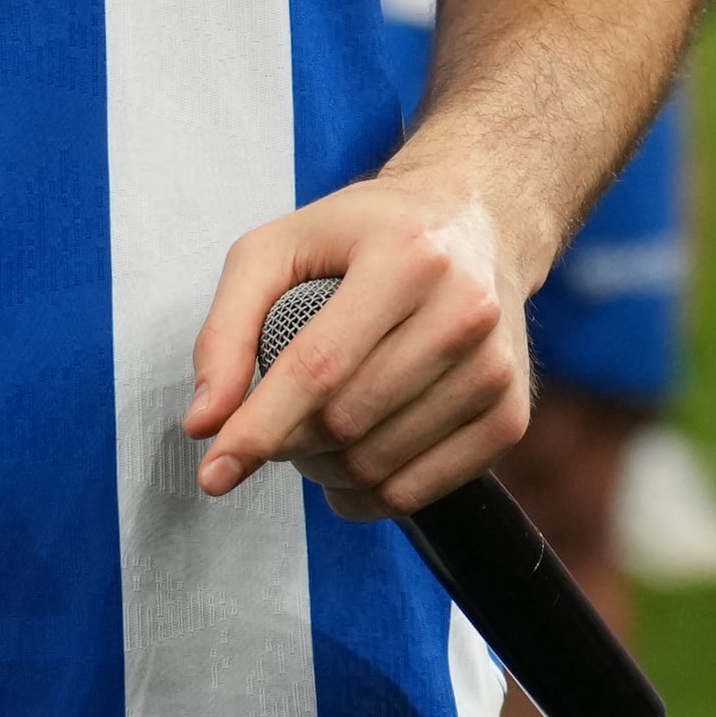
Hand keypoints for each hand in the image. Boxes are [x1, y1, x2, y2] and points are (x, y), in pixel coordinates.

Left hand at [184, 173, 531, 519]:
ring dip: (324, 470)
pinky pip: (421, 492)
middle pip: (347, 421)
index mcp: (405, 256)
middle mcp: (463, 311)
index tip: (214, 472)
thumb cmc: (365, 233)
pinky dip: (368, 495)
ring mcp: (495, 368)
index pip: (319, 366)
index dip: (260, 426)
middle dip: (288, 442)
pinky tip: (350, 462)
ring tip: (312, 432)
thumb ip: (227, 328)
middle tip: (270, 422)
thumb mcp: (279, 247)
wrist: (478, 221)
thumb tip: (204, 422)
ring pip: (380, 465)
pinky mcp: (511, 415)